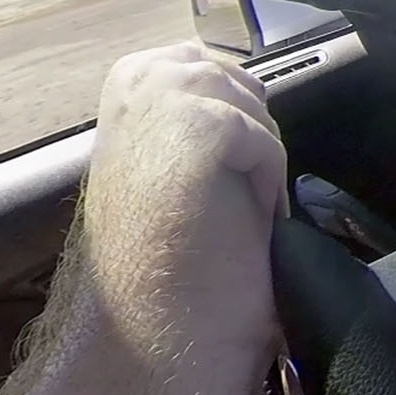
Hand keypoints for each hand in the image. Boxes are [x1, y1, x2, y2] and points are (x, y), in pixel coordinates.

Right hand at [71, 42, 288, 364]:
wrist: (154, 328)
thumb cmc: (165, 259)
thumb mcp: (179, 160)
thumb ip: (200, 114)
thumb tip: (247, 91)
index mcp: (130, 83)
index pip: (218, 66)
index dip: (235, 125)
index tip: (212, 180)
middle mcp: (138, 77)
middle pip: (243, 81)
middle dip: (247, 140)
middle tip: (218, 202)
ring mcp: (161, 96)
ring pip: (257, 110)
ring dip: (254, 166)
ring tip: (217, 216)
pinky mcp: (195, 122)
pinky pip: (265, 141)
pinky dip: (263, 186)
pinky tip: (229, 222)